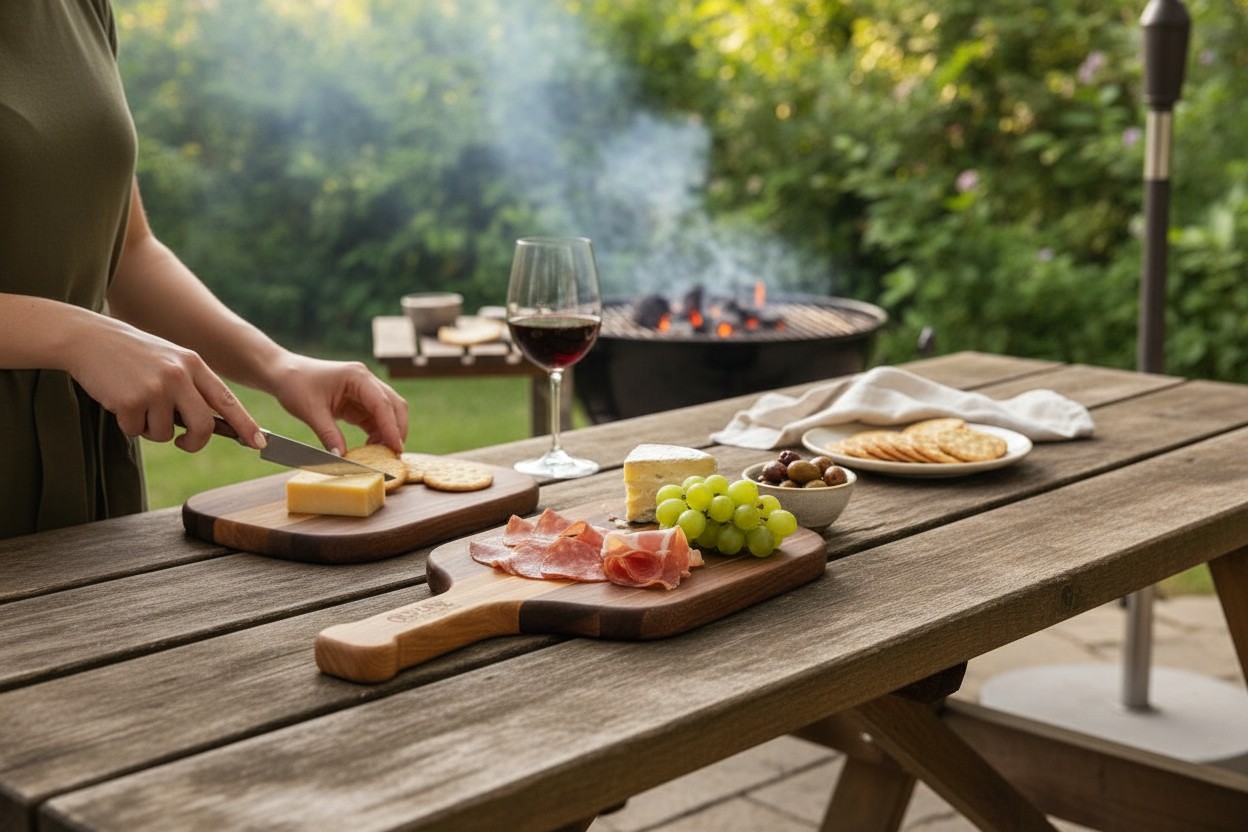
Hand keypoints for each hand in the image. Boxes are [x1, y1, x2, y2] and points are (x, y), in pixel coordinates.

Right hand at [66, 316, 262, 452]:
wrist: (89, 339)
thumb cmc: (133, 354)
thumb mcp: (170, 361)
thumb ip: (192, 387)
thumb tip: (211, 425)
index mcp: (194, 364)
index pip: (227, 400)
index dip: (245, 425)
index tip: (260, 443)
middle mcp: (180, 376)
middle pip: (203, 427)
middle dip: (194, 442)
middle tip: (184, 442)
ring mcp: (156, 388)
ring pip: (165, 434)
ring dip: (150, 428)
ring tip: (137, 402)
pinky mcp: (132, 400)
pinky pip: (137, 431)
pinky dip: (128, 424)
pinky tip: (119, 401)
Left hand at [267, 354, 407, 455]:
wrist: (284, 374)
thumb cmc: (295, 384)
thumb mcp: (311, 411)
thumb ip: (329, 434)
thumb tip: (342, 458)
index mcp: (357, 377)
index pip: (382, 403)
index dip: (391, 427)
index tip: (396, 448)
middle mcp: (366, 381)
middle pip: (394, 406)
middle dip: (397, 430)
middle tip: (394, 455)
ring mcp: (364, 391)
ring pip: (388, 413)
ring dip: (388, 433)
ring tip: (381, 454)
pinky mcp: (358, 402)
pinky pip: (375, 419)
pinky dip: (377, 433)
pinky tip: (370, 447)